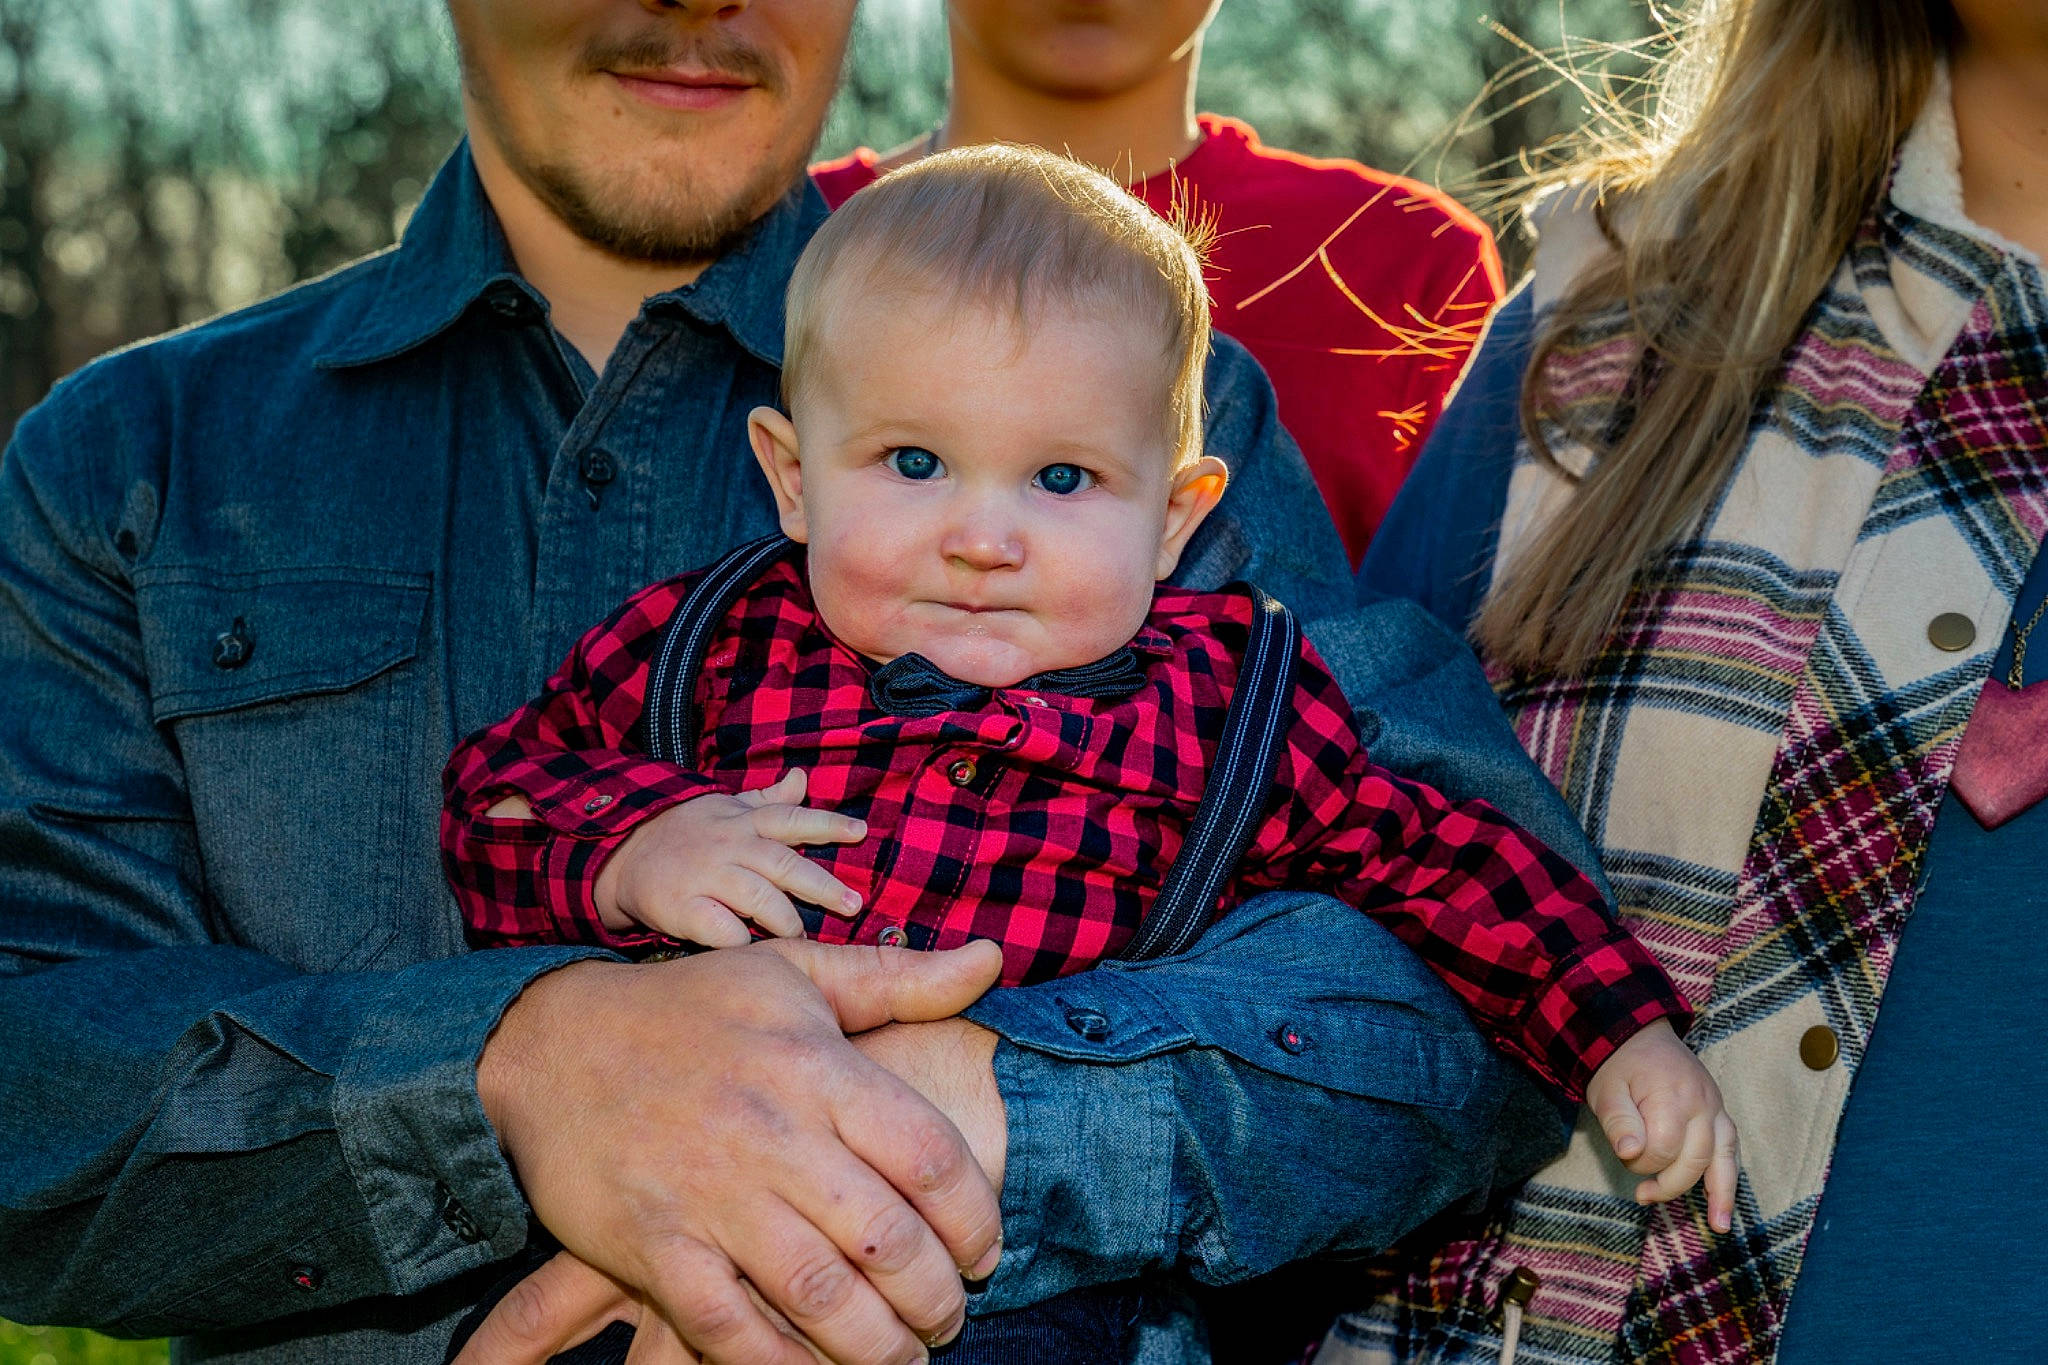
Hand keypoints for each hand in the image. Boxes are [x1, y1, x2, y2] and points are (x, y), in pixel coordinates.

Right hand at [477, 938, 1006, 1364]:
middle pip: (887, 1238)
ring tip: (905, 1356)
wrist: (549, 1041)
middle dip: (935, 1296)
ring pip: (818, 1293)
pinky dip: (781, 1364)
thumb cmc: (689, 1007)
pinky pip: (729, 1326)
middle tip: (949, 1316)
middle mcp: (773, 1132)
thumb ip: (899, 978)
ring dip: (876, 1343)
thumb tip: (992, 960)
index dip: (976, 1218)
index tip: (985, 1251)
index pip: (929, 1156)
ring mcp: (711, 1192)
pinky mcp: (654, 1244)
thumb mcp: (796, 973)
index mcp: (817, 1067)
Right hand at [592, 770, 867, 945]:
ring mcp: (705, 876)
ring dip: (785, 919)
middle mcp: (728, 845)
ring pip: (756, 897)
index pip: (791, 818)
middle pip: (783, 863)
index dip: (827, 824)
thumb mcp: (727, 809)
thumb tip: (803, 778)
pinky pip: (719, 928)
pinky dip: (740, 940)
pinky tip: (756, 950)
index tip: (861, 831)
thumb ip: (769, 800)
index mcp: (743, 821)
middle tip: (853, 904)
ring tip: (802, 935)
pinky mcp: (681, 907)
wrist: (623, 855)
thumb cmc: (688, 833)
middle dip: (821, 884)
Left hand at [1584, 1018, 1738, 1231]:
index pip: (1663, 1148)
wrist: (1637, 1033)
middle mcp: (1703, 1102)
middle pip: (1695, 1159)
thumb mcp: (1606, 1089)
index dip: (1642, 1162)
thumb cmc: (1618, 1065)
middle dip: (1669, 1183)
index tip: (1624, 1156)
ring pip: (1724, 1158)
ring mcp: (1716, 1107)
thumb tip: (1631, 1153)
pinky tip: (1724, 1204)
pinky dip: (1728, 1177)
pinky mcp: (1719, 1113)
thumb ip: (1617, 1122)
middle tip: (1642, 1195)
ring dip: (1722, 1194)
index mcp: (1672, 1095)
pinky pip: (1730, 1148)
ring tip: (1718, 1226)